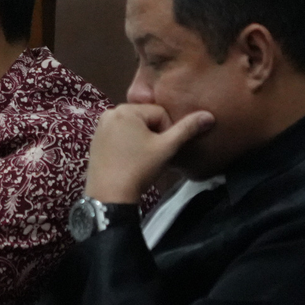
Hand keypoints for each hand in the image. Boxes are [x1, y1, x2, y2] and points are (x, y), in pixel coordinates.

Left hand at [84, 104, 213, 201]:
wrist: (110, 195)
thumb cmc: (139, 169)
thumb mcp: (166, 148)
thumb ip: (187, 129)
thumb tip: (209, 116)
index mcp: (126, 109)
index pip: (160, 113)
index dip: (167, 133)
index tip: (161, 151)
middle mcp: (110, 112)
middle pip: (146, 119)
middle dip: (154, 135)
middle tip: (152, 156)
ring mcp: (101, 126)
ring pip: (134, 127)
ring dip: (142, 139)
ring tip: (142, 159)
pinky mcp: (96, 139)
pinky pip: (120, 134)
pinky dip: (128, 144)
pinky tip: (129, 160)